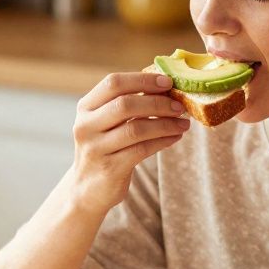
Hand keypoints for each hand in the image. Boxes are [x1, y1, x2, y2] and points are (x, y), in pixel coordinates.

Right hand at [69, 72, 188, 215]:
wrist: (87, 189)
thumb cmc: (105, 148)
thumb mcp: (106, 122)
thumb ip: (127, 103)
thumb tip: (166, 87)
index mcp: (86, 107)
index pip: (114, 83)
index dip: (143, 80)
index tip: (168, 82)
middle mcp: (86, 126)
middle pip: (125, 105)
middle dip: (158, 103)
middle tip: (180, 106)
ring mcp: (96, 148)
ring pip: (136, 129)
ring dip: (165, 124)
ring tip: (183, 123)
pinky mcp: (110, 168)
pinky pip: (142, 150)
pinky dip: (162, 141)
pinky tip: (175, 137)